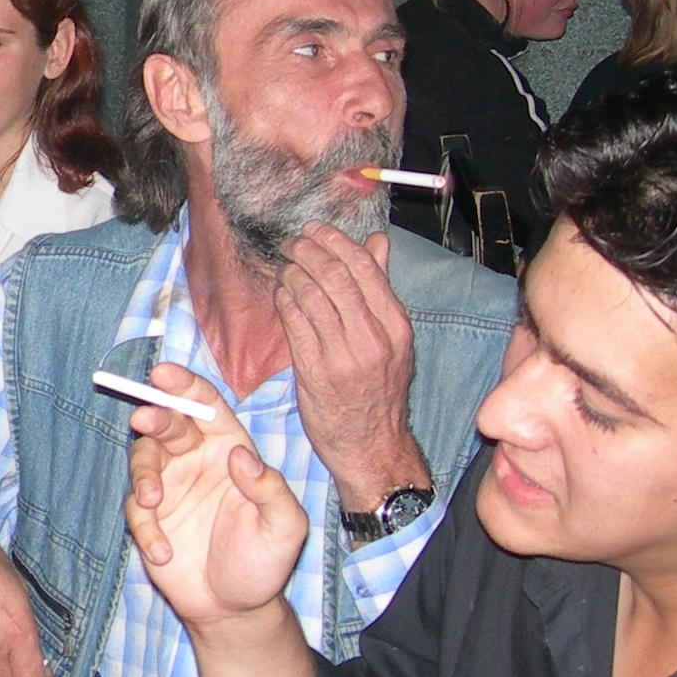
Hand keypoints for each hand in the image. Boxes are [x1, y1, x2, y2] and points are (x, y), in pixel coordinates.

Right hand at [124, 364, 307, 632]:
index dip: (184, 385)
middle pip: (168, 423)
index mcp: (229, 448)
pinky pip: (136, 510)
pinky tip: (164, 553)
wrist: (234, 610)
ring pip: (143, 458)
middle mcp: (196, 459)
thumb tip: (241, 456)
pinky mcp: (149, 517)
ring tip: (153, 502)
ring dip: (143, 475)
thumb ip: (271, 490)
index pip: (206, 406)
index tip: (163, 373)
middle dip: (153, 416)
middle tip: (144, 419)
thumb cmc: (264, 561)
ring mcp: (169, 486)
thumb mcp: (285, 527)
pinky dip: (146, 529)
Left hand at [276, 226, 426, 511]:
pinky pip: (292, 321)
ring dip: (291, 272)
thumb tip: (377, 241)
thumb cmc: (379, 391)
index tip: (315, 230)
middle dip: (306, 250)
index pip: (363, 267)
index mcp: (395, 327)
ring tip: (285, 266)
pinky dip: (283, 300)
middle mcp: (372, 339)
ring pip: (309, 294)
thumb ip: (380, 289)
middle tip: (292, 242)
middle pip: (333, 275)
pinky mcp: (314, 371)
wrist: (372, 446)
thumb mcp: (392, 340)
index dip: (334, 241)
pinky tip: (281, 294)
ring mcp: (342, 356)